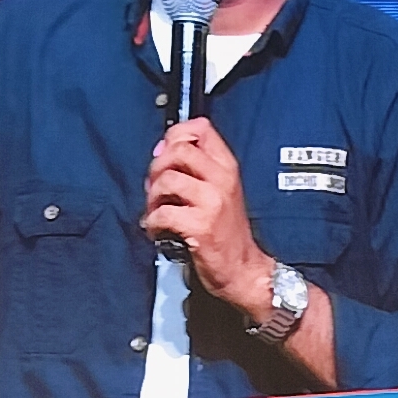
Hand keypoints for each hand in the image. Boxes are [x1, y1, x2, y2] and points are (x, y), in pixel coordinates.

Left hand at [140, 121, 338, 384]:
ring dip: (152, 196)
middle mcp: (222, 179)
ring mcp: (212, 202)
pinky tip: (157, 229)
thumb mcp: (221, 191)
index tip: (164, 152)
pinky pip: (163, 212)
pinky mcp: (200, 225)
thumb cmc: (228, 233)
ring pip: (167, 179)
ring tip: (155, 210)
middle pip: (179, 150)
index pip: (201, 128)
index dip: (175, 135)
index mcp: (228, 167)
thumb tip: (161, 150)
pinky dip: (152, 222)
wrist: (244, 269)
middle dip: (157, 167)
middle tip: (155, 187)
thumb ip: (197, 169)